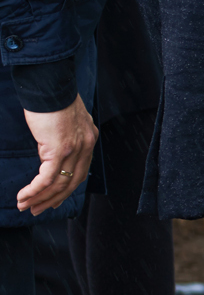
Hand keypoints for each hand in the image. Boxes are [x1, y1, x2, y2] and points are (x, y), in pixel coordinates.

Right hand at [17, 95, 95, 214]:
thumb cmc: (53, 98)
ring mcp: (74, 149)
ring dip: (40, 198)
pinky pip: (47, 178)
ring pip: (58, 184)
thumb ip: (64, 136)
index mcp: (89, 140)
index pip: (80, 173)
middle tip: (37, 210)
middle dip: (52, 200)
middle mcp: (86, 147)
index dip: (66, 190)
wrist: (50, 84)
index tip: (53, 200)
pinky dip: (35, 190)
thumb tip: (51, 150)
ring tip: (25, 206)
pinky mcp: (59, 149)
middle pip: (71, 183)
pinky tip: (24, 196)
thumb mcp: (65, 120)